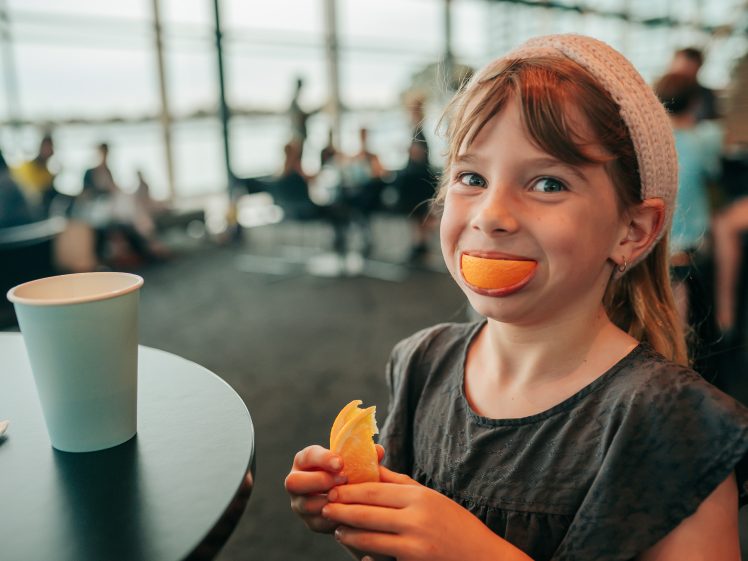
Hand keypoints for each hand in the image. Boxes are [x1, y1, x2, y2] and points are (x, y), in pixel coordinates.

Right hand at [284, 444, 384, 533]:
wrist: (347, 494)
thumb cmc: (350, 470)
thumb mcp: (354, 460)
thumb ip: (364, 455)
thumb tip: (378, 451)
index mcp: (304, 460)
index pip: (308, 456)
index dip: (323, 459)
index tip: (340, 463)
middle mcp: (296, 481)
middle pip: (294, 482)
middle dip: (319, 481)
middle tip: (343, 479)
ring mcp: (300, 503)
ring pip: (306, 505)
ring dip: (328, 501)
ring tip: (348, 496)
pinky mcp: (310, 521)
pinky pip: (318, 522)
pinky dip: (334, 518)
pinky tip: (348, 512)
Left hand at [321, 467, 531, 560]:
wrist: (483, 557)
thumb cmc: (455, 524)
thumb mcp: (431, 497)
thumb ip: (400, 484)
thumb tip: (370, 469)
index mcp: (419, 496)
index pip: (374, 490)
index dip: (350, 491)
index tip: (333, 490)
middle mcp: (416, 517)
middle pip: (367, 512)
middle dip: (342, 511)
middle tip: (325, 508)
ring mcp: (415, 543)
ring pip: (370, 538)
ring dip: (349, 534)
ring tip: (337, 530)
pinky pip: (382, 558)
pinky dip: (367, 555)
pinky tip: (357, 551)